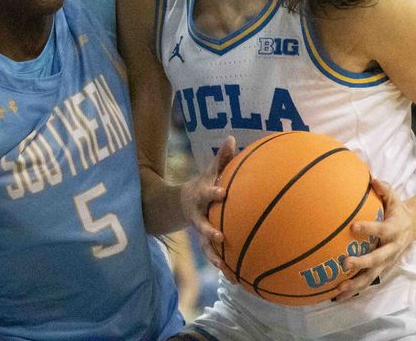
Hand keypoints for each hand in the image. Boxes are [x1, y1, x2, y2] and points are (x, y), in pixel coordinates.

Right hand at [181, 135, 237, 281]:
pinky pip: (212, 254)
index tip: (223, 193)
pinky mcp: (205, 241)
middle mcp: (198, 215)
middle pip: (201, 224)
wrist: (181, 204)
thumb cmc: (204, 184)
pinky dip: (222, 265)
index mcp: (201, 196)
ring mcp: (200, 229)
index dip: (213, 192)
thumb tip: (232, 137)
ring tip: (224, 267)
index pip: (208, 192)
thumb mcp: (210, 170)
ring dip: (213, 256)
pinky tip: (234, 277)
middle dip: (209, 231)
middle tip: (220, 237)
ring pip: (205, 245)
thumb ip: (222, 157)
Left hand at [333, 179, 415, 301]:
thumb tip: (372, 178)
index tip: (354, 226)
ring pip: (371, 277)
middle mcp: (391, 249)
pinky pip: (366, 282)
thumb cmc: (398, 210)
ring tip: (338, 290)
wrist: (414, 227)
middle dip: (361, 263)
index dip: (369, 228)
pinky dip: (353, 291)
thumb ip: (384, 189)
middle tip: (345, 263)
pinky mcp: (381, 269)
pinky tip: (336, 297)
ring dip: (355, 285)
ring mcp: (386, 262)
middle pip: (377, 259)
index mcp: (393, 230)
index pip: (381, 230)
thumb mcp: (394, 198)